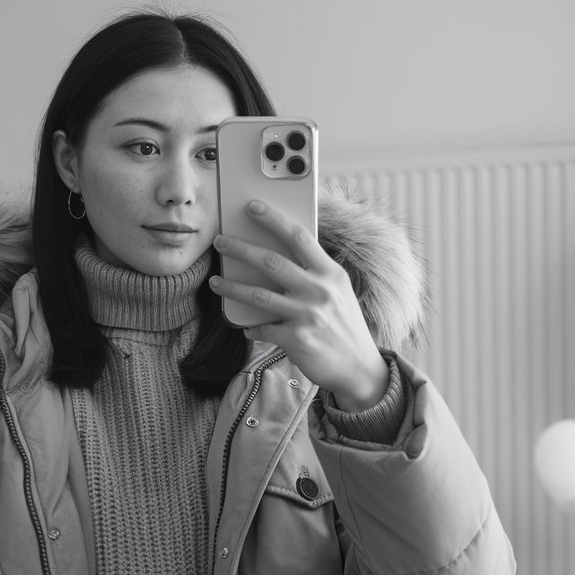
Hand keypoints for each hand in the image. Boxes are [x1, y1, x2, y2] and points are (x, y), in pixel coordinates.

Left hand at [210, 200, 389, 410]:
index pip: (299, 237)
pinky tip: (245, 327)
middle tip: (220, 241)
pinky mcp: (297, 340)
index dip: (273, 219)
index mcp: (331, 273)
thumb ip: (313, 274)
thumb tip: (274, 257)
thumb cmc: (343, 325)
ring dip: (232, 287)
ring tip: (215, 281)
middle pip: (271, 262)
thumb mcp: (337, 292)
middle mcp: (320, 291)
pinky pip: (262, 329)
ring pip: (258, 296)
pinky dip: (250, 328)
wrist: (359, 367)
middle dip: (240, 248)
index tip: (252, 206)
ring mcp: (308, 316)